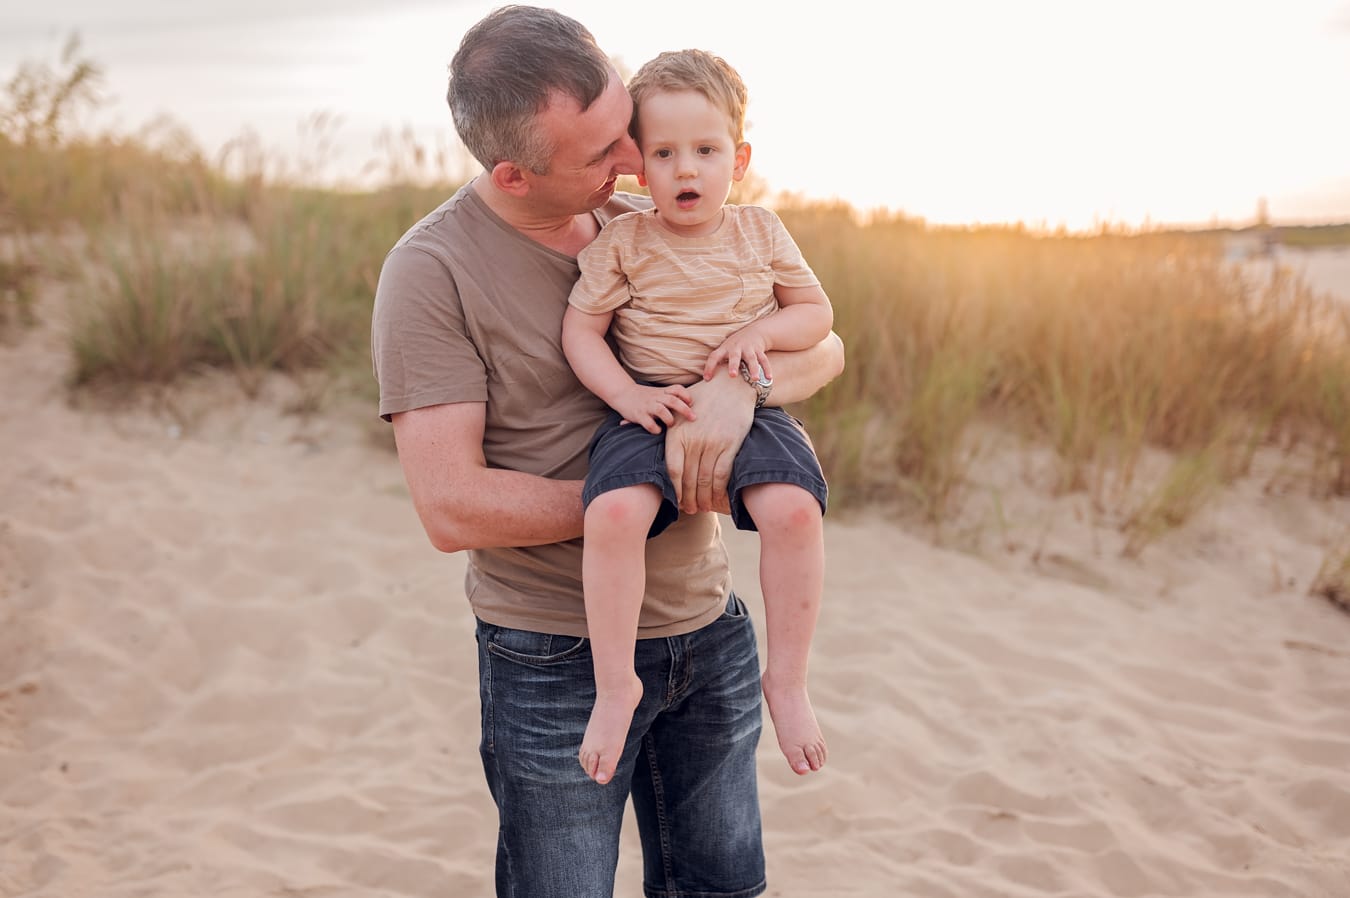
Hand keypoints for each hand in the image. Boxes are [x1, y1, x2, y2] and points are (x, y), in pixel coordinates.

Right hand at [611, 383, 695, 434]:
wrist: (622, 393)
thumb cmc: (644, 396)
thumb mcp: (657, 393)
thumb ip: (669, 397)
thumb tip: (690, 405)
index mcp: (661, 392)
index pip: (677, 389)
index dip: (686, 395)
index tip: (691, 403)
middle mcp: (655, 397)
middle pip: (672, 400)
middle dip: (685, 409)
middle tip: (693, 418)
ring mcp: (647, 406)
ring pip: (661, 410)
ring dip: (669, 419)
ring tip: (671, 424)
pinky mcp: (639, 415)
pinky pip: (649, 423)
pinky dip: (655, 429)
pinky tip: (657, 430)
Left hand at [664, 375, 754, 513]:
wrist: (731, 385)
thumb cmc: (702, 397)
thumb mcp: (676, 408)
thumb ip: (653, 421)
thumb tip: (622, 424)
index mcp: (677, 434)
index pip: (672, 470)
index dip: (674, 489)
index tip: (677, 500)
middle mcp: (693, 441)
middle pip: (688, 479)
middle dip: (689, 499)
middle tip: (690, 510)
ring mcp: (712, 443)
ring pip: (704, 480)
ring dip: (704, 498)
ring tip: (703, 508)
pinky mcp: (730, 444)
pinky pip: (721, 474)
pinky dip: (718, 490)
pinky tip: (718, 498)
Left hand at [704, 325, 772, 383]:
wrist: (753, 332)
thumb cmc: (734, 346)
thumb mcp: (724, 350)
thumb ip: (718, 362)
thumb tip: (707, 380)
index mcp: (725, 348)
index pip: (714, 357)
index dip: (709, 367)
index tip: (707, 379)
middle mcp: (736, 347)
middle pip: (734, 356)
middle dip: (734, 365)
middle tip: (733, 375)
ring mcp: (749, 348)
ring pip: (752, 358)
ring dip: (754, 369)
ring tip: (755, 379)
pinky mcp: (759, 350)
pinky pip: (764, 360)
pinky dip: (767, 369)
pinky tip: (769, 378)